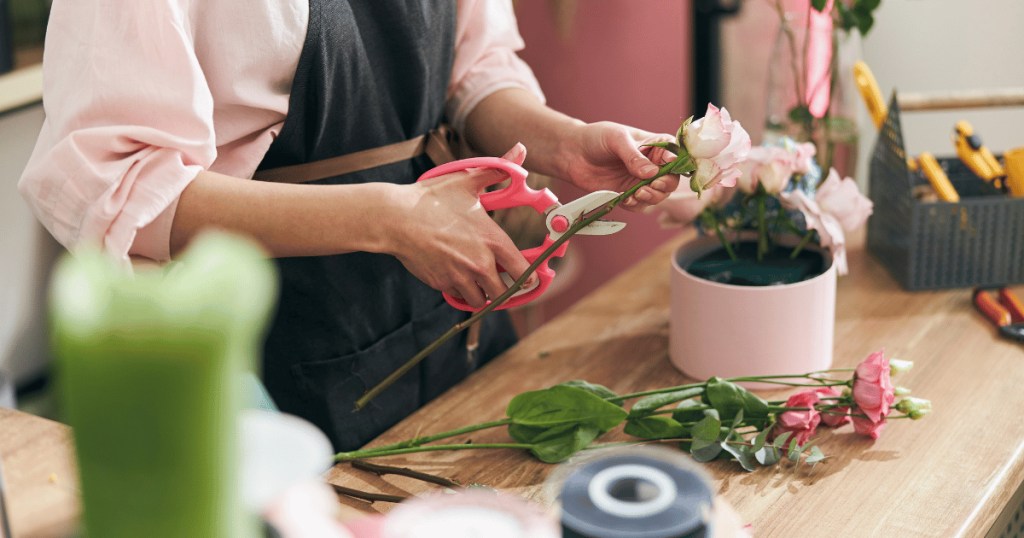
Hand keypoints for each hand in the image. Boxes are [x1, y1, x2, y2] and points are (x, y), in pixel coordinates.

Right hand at [385, 144, 534, 308]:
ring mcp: (460, 276)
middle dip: (504, 288)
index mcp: (493, 240)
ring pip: (481, 299)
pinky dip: (460, 290)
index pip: (523, 272)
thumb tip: (521, 149)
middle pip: (504, 292)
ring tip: (478, 281)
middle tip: (500, 281)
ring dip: (482, 293)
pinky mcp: (441, 283)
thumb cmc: (431, 198)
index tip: (528, 279)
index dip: (529, 279)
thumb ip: (499, 168)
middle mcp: (480, 262)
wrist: (395, 218)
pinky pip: (458, 295)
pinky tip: (456, 276)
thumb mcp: (467, 180)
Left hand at [556, 122, 680, 211]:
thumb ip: (633, 156)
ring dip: (651, 197)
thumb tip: (651, 173)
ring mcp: (639, 181)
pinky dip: (636, 205)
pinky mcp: (627, 194)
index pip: (675, 156)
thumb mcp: (616, 139)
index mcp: (655, 146)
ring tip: (638, 194)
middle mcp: (651, 165)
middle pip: (670, 180)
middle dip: (664, 185)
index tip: (665, 169)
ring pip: (657, 195)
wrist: (571, 152)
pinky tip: (627, 200)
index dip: (675, 165)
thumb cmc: (596, 137)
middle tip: (652, 186)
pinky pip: (639, 205)